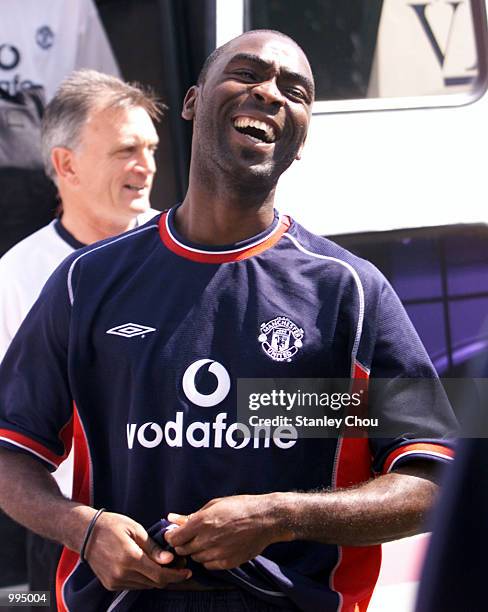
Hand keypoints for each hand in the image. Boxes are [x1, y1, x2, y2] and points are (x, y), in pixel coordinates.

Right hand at [83, 511, 191, 589]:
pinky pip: (134, 586)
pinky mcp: (111, 585)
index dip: (175, 575)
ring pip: (145, 586)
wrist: (86, 533)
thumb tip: (169, 560)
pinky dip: (145, 579)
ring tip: (166, 565)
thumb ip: (153, 548)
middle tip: (180, 566)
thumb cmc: (112, 526)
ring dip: (157, 578)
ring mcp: (115, 581)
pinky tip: (149, 567)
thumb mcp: (136, 529)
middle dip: (169, 576)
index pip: (159, 575)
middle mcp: (121, 574)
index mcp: (129, 558)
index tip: (186, 571)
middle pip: (154, 583)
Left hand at [165, 494, 290, 569]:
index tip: (175, 534)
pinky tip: (217, 547)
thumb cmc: (240, 507)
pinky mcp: (227, 563)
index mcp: (203, 522)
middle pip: (183, 550)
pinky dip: (209, 558)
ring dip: (197, 551)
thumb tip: (171, 518)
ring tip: (208, 539)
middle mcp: (208, 539)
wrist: (265, 519)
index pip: (175, 538)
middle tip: (191, 536)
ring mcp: (218, 553)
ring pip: (196, 558)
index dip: (172, 537)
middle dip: (183, 544)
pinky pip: (209, 565)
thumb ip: (191, 515)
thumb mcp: (215, 505)